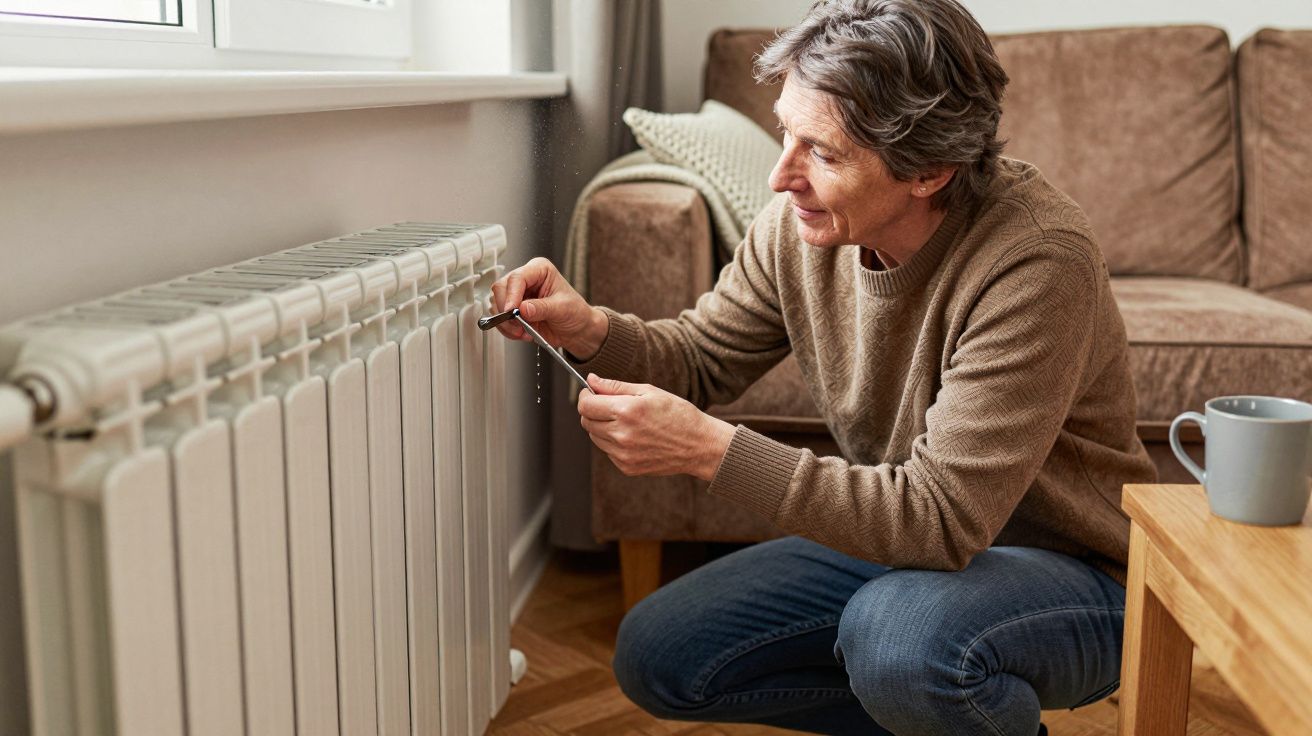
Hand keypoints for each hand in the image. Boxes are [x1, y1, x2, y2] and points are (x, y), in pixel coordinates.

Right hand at [489, 257, 608, 359]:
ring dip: (507, 323)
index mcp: (539, 270)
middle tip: (518, 324)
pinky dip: (508, 329)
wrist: (577, 330)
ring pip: (496, 304)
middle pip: (501, 288)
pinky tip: (523, 333)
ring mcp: (518, 296)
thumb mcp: (562, 308)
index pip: (517, 277)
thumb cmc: (575, 312)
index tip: (511, 310)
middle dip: (506, 310)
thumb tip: (522, 309)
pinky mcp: (514, 311)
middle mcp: (526, 280)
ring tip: (524, 331)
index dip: (511, 294)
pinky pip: (500, 319)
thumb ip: (542, 308)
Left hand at [577, 374, 735, 481]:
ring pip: (595, 437)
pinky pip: (608, 451)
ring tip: (626, 421)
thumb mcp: (648, 391)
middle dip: (592, 411)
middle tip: (609, 405)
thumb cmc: (677, 414)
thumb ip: (615, 386)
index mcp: (626, 411)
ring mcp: (623, 454)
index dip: (585, 396)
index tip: (591, 393)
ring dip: (602, 426)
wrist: (698, 445)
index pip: (586, 405)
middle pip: (586, 422)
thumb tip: (591, 380)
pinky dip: (613, 442)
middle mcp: (621, 435)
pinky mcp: (626, 467)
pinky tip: (633, 436)